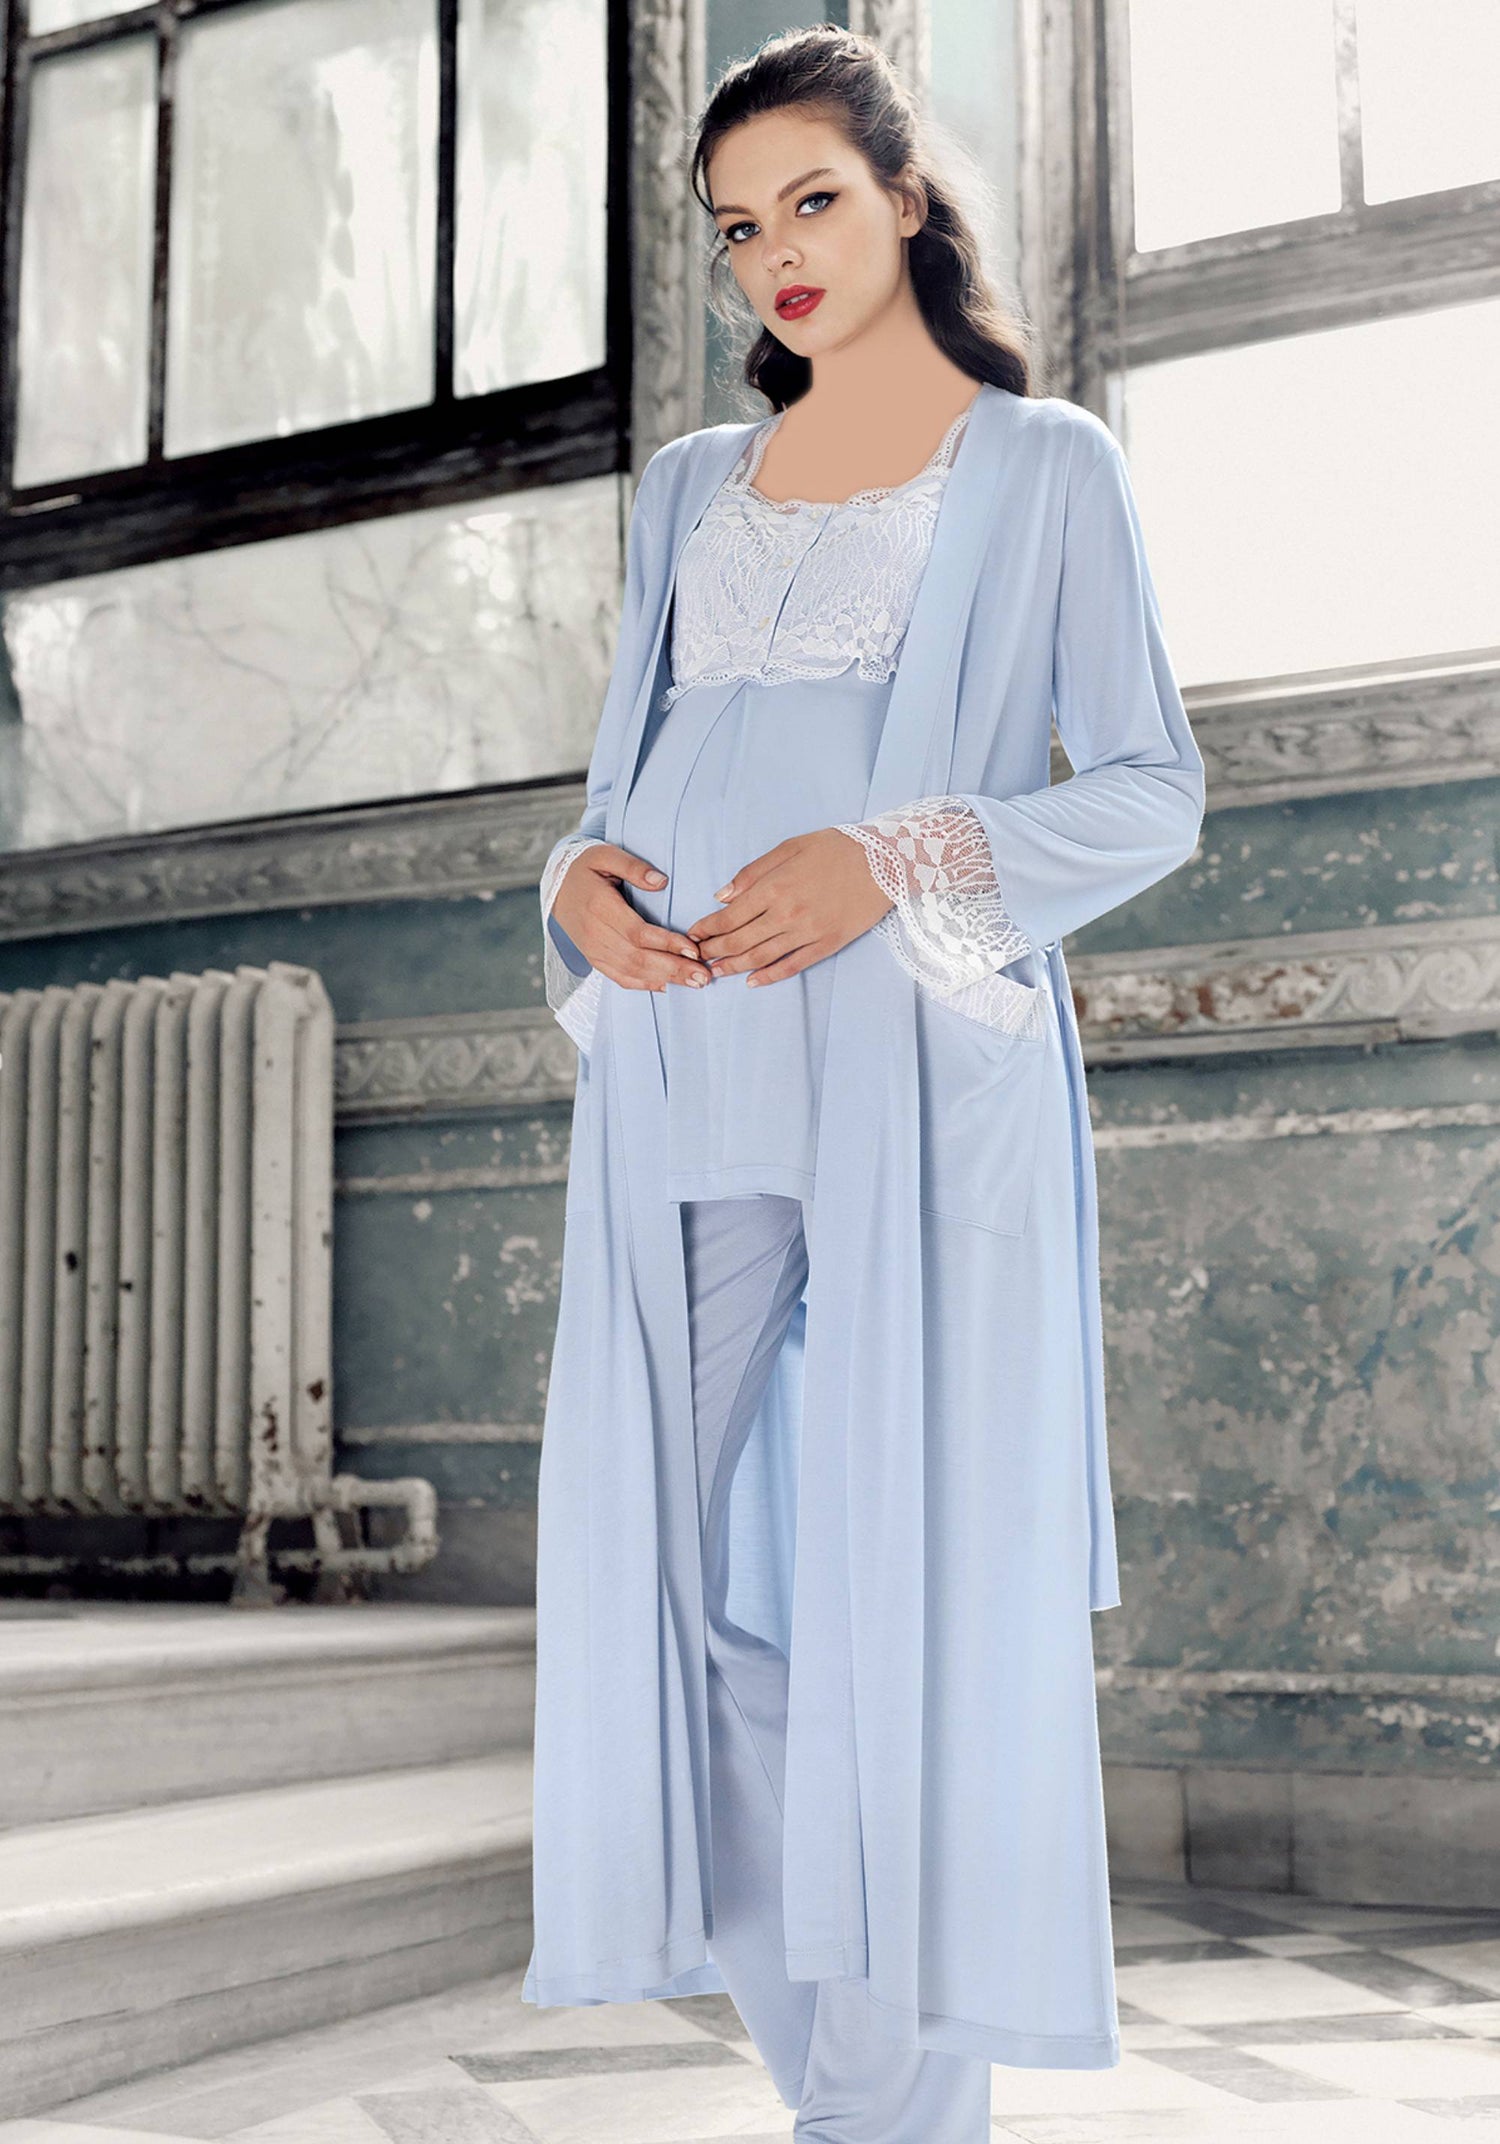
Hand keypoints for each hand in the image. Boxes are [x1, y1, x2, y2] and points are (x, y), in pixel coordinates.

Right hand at [551, 844, 708, 991]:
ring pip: (631, 971)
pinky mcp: (594, 958)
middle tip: (704, 975)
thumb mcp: (605, 855)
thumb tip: (661, 881)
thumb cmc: (585, 867)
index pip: (637, 932)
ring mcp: (592, 950)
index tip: (694, 949)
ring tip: (695, 983)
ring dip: (665, 980)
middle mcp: (594, 933)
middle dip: (674, 968)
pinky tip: (667, 986)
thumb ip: (633, 866)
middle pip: (638, 957)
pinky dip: (644, 985)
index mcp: (599, 906)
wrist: (555, 886)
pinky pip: (619, 977)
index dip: (667, 943)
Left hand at [685, 828, 891, 985]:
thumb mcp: (790, 847)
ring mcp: (807, 933)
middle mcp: (787, 914)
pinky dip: (770, 976)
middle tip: (696, 958)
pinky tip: (753, 982)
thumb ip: (753, 872)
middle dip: (714, 950)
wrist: (885, 861)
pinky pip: (793, 965)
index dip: (707, 928)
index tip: (693, 935)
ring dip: (734, 967)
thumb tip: (722, 896)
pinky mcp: (827, 944)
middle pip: (740, 941)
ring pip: (762, 957)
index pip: (730, 916)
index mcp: (775, 887)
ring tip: (715, 972)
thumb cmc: (836, 848)